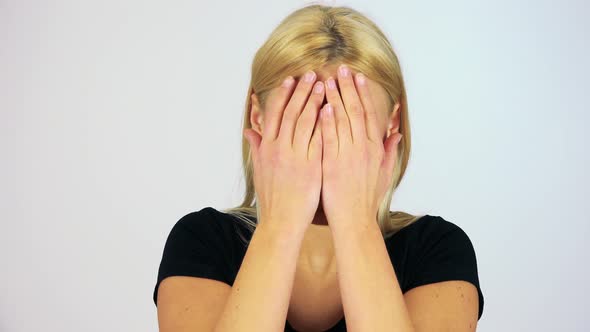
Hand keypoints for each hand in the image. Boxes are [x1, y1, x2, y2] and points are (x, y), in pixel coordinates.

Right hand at [243, 71, 326, 233]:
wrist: (281, 221)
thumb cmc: (271, 197)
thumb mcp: (259, 170)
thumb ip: (257, 147)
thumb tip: (250, 131)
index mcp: (267, 147)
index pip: (275, 113)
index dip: (284, 94)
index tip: (292, 79)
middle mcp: (279, 148)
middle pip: (291, 112)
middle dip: (302, 91)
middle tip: (311, 74)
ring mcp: (296, 157)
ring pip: (305, 122)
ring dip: (315, 101)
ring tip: (324, 84)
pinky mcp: (311, 166)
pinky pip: (319, 140)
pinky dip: (325, 123)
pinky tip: (333, 109)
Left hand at [319, 64, 402, 229]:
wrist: (355, 220)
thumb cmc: (366, 198)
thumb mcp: (383, 173)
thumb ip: (389, 151)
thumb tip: (395, 134)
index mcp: (374, 148)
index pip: (367, 113)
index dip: (362, 93)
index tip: (357, 76)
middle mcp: (363, 147)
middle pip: (355, 110)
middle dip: (347, 87)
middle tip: (341, 68)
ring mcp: (348, 155)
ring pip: (342, 119)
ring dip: (334, 97)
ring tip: (327, 79)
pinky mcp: (333, 163)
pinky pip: (330, 138)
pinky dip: (327, 121)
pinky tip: (323, 105)